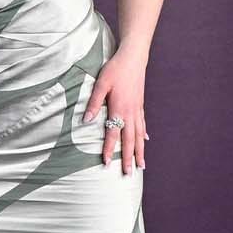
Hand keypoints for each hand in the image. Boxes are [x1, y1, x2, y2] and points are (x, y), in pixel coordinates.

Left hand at [82, 51, 148, 173]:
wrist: (133, 58)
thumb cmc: (115, 70)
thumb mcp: (101, 84)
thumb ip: (94, 103)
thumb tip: (86, 120)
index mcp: (119, 109)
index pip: (113, 134)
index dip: (110, 149)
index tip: (107, 163)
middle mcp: (131, 112)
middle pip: (130, 140)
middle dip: (129, 158)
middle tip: (129, 174)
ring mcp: (137, 110)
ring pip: (139, 135)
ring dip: (140, 151)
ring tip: (142, 165)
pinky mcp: (140, 105)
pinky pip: (143, 124)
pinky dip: (144, 135)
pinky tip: (146, 140)